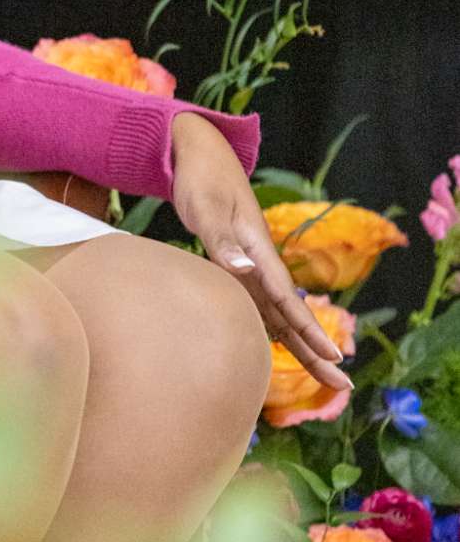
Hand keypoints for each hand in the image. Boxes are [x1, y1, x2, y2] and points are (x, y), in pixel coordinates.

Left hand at [169, 112, 352, 389]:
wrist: (198, 154)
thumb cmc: (201, 179)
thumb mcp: (207, 207)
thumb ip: (223, 240)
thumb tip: (245, 270)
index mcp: (259, 249)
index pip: (287, 298)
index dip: (309, 330)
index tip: (333, 357)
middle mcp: (260, 262)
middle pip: (292, 314)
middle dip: (316, 350)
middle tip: (343, 387)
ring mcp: (251, 265)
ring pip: (279, 314)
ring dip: (300, 345)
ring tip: (325, 377)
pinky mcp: (237, 264)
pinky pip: (260, 305)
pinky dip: (273, 329)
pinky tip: (279, 348)